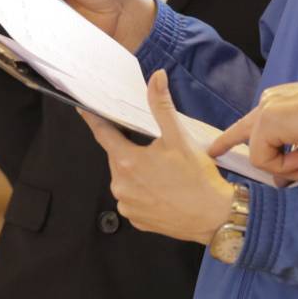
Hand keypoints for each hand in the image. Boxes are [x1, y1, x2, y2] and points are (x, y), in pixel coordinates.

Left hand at [82, 71, 235, 243]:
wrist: (213, 216)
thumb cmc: (197, 177)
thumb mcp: (179, 137)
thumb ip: (162, 106)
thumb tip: (156, 78)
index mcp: (127, 161)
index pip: (103, 134)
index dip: (94, 120)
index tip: (84, 110)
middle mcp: (121, 185)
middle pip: (117, 157)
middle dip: (130, 149)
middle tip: (155, 150)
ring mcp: (127, 205)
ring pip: (125, 179)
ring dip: (137, 172)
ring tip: (163, 173)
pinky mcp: (136, 220)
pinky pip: (133, 199)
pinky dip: (143, 192)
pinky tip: (162, 190)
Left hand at [211, 78, 297, 184]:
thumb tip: (285, 181)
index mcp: (281, 103)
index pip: (252, 123)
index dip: (230, 138)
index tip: (213, 150)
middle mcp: (270, 103)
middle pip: (245, 136)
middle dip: (231, 147)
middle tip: (218, 156)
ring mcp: (266, 110)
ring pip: (259, 155)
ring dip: (287, 169)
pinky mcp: (267, 121)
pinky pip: (264, 158)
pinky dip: (285, 166)